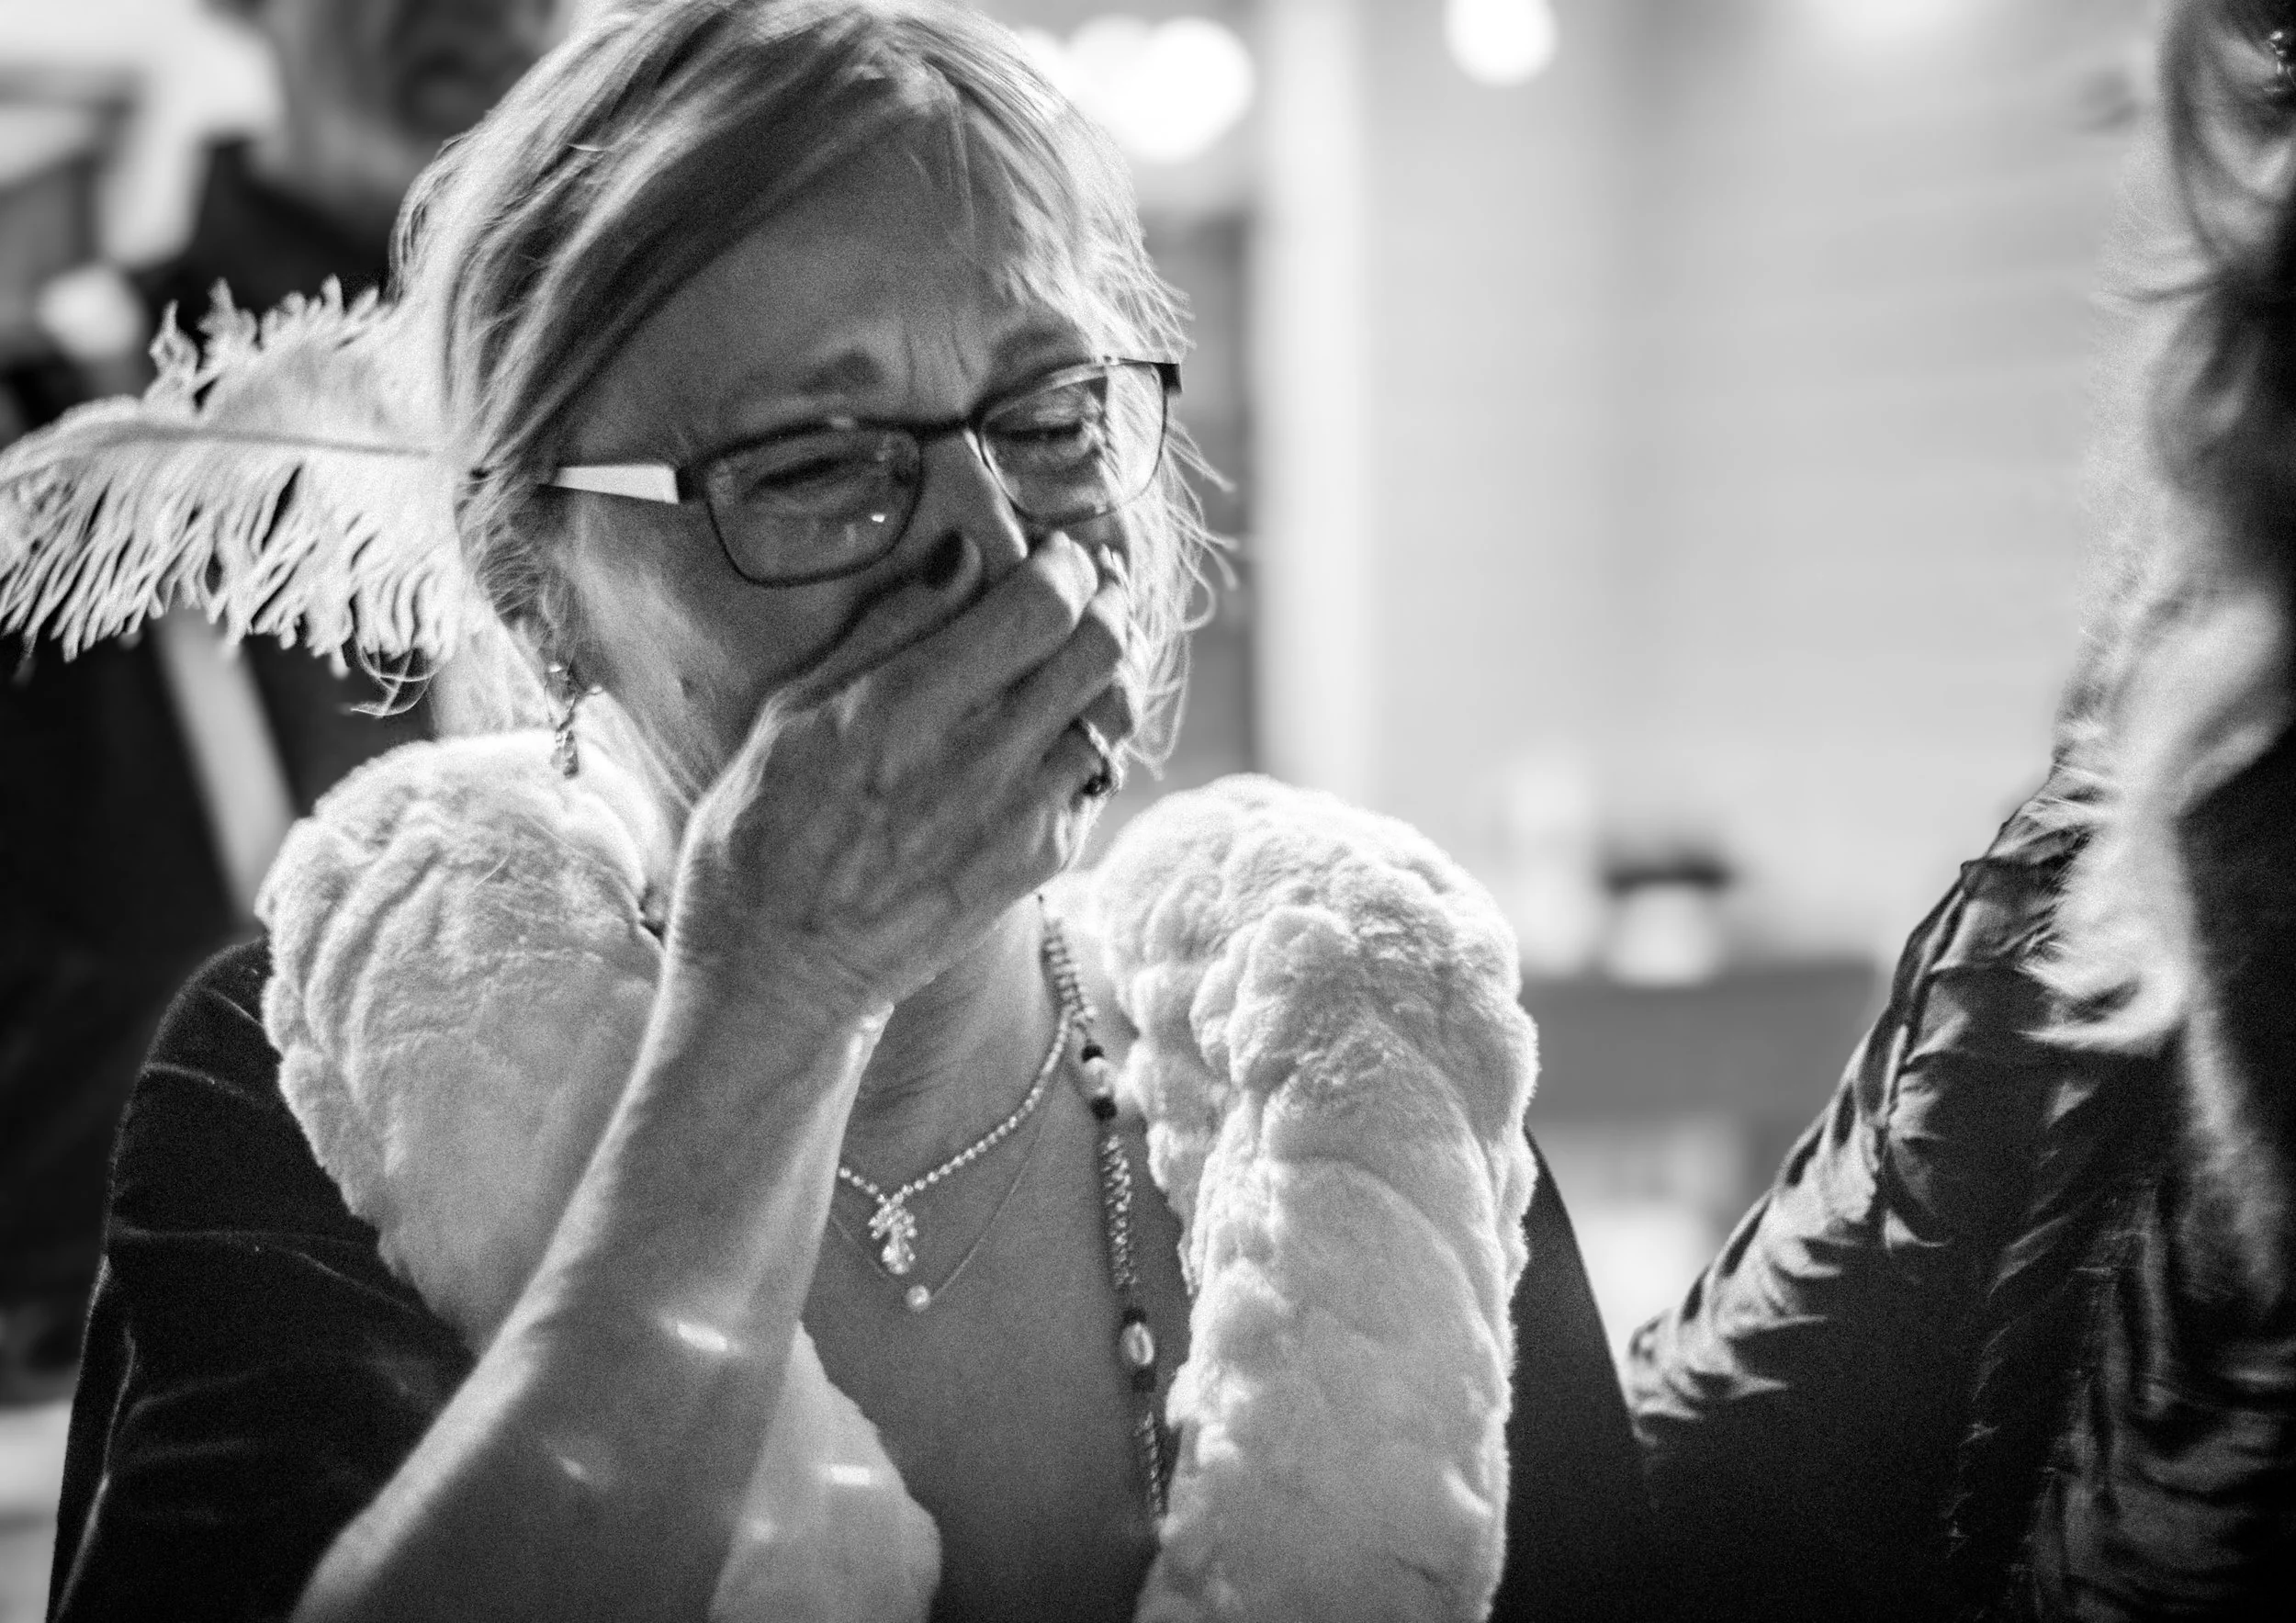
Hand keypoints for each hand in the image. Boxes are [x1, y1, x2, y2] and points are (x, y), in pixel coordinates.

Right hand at [666, 531, 1134, 1015]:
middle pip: (1098, 649)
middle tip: (1101, 579)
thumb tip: (961, 558)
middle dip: (1109, 599)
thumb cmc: (759, 838)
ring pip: (1113, 712)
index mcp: (906, 707)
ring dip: (1118, 664)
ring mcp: (1017, 816)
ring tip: (1105, 637)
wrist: (778, 974)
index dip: (1065, 565)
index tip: (1059, 550)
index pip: (1038, 607)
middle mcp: (976, 759)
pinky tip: (1075, 719)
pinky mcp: (1036, 862)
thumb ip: (884, 632)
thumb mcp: (789, 715)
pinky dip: (1097, 734)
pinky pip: (1097, 776)